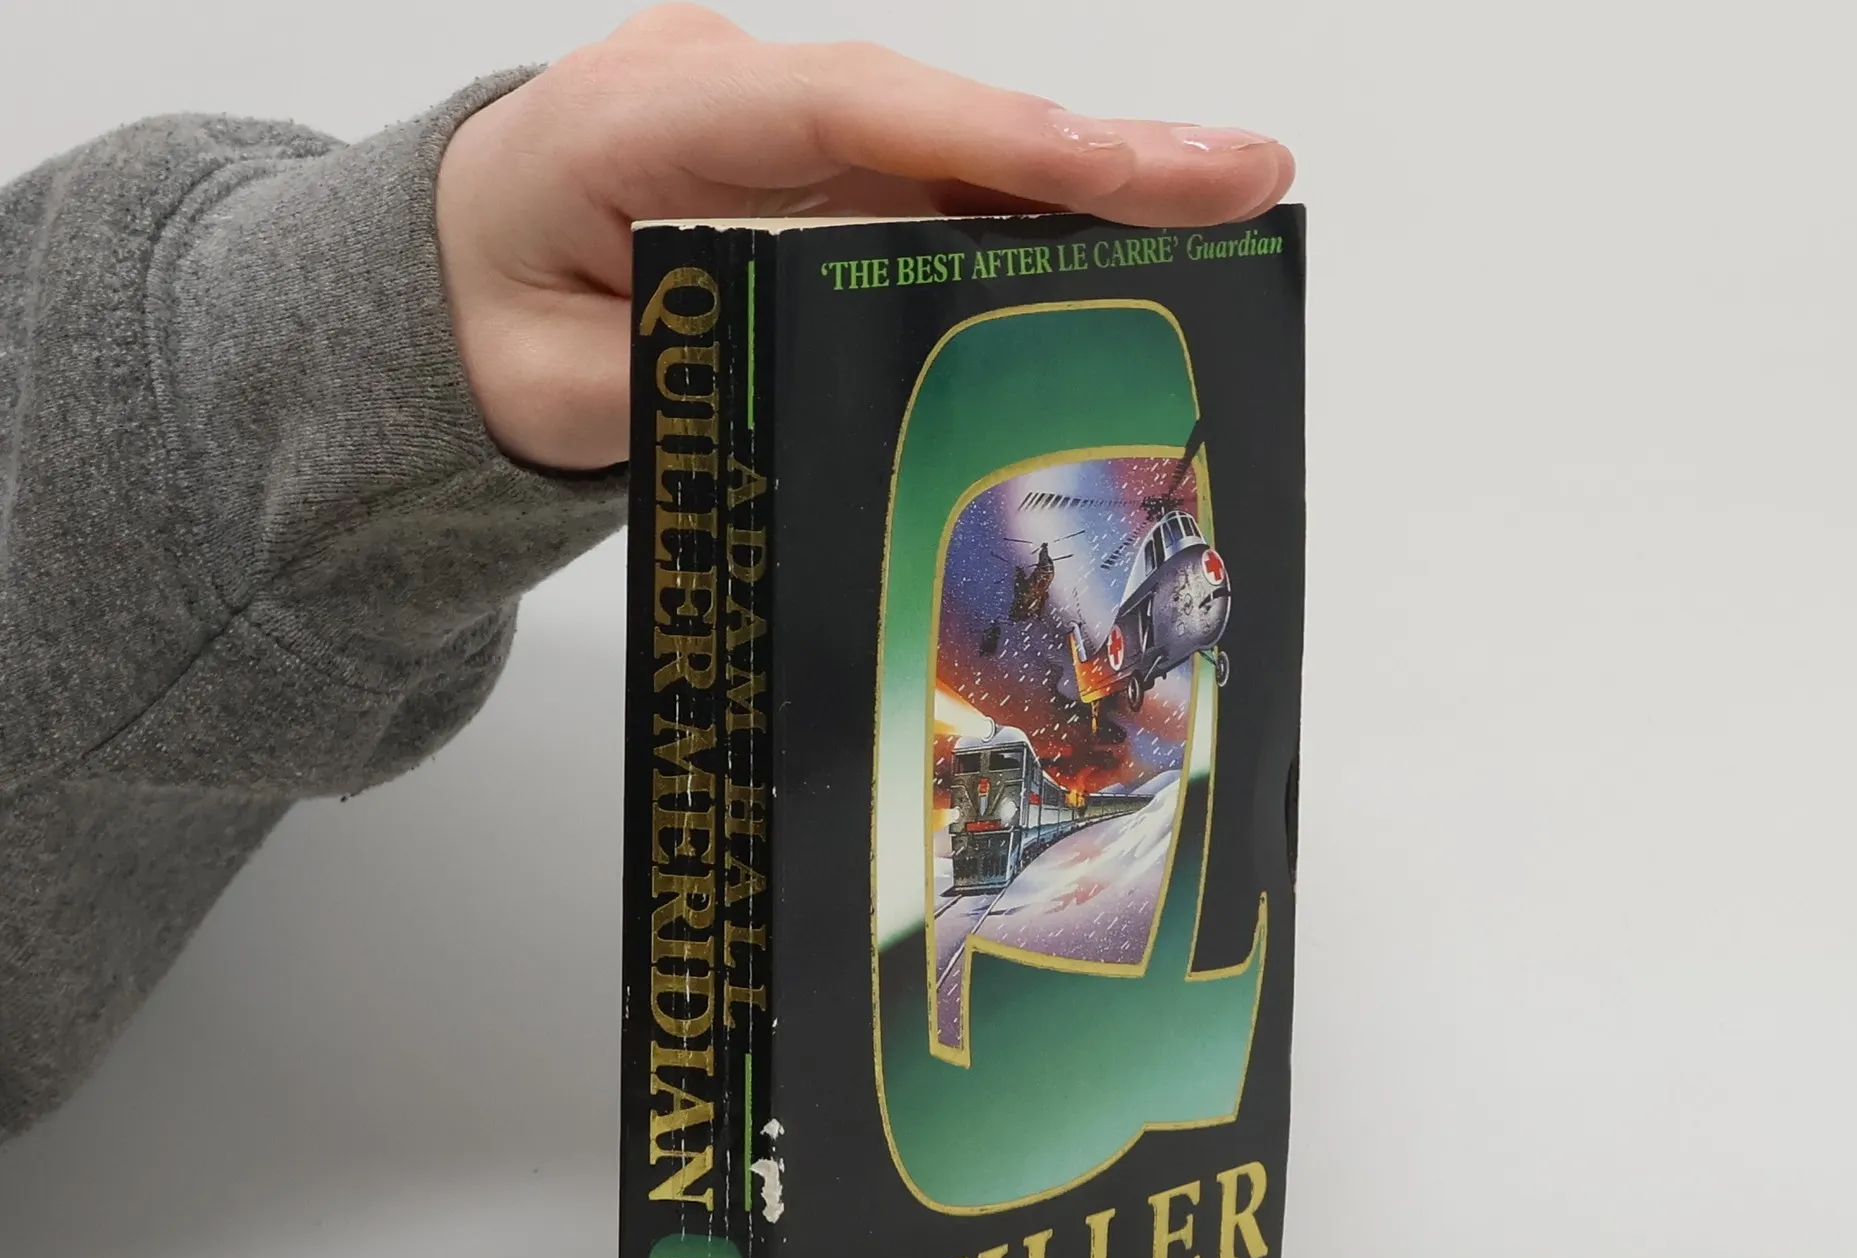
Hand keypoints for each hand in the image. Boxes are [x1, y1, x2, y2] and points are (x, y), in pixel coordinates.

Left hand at [435, 5, 1293, 471]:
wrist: (438, 284)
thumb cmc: (477, 326)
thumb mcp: (548, 392)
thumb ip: (670, 389)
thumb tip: (802, 392)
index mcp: (641, 119)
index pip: (846, 113)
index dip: (995, 143)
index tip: (1121, 169)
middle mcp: (724, 91)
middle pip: (928, 116)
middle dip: (1088, 155)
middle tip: (1243, 179)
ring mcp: (767, 121)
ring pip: (943, 145)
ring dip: (1078, 184)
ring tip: (1220, 208)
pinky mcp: (799, 164)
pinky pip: (924, 179)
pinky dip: (1020, 214)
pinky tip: (1118, 244)